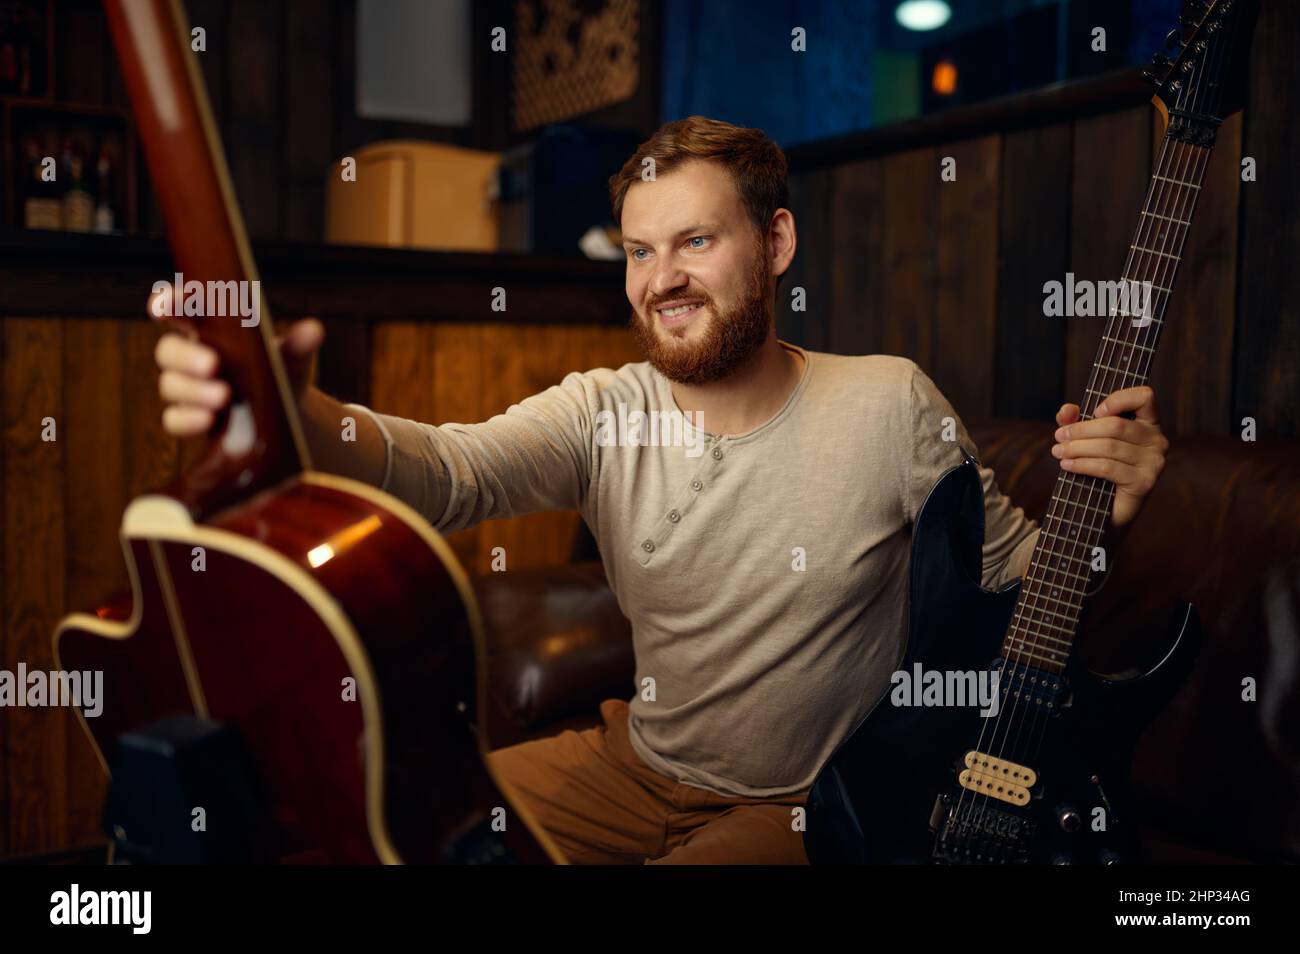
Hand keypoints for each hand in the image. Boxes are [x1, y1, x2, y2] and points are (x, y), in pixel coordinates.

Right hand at [150, 287, 323, 436]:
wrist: (287, 414)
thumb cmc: (280, 371)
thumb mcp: (292, 358)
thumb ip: (297, 345)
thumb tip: (313, 331)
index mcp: (210, 329)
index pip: (180, 309)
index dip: (167, 303)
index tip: (166, 306)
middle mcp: (191, 356)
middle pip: (168, 350)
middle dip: (185, 356)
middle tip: (213, 364)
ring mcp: (187, 388)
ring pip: (170, 385)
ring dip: (193, 390)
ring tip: (223, 397)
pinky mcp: (190, 417)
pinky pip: (174, 419)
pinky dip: (188, 419)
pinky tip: (209, 419)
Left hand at [1051, 386, 1167, 527]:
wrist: (1105, 510)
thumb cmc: (1098, 469)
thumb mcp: (1085, 439)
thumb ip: (1075, 420)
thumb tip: (1067, 409)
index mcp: (1148, 423)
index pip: (1145, 397)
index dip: (1119, 399)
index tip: (1095, 411)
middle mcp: (1157, 440)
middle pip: (1116, 425)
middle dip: (1081, 430)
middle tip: (1059, 437)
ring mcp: (1154, 462)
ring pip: (1109, 446)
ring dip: (1077, 448)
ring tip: (1058, 452)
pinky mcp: (1144, 482)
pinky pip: (1108, 467)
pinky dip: (1083, 464)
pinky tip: (1067, 465)